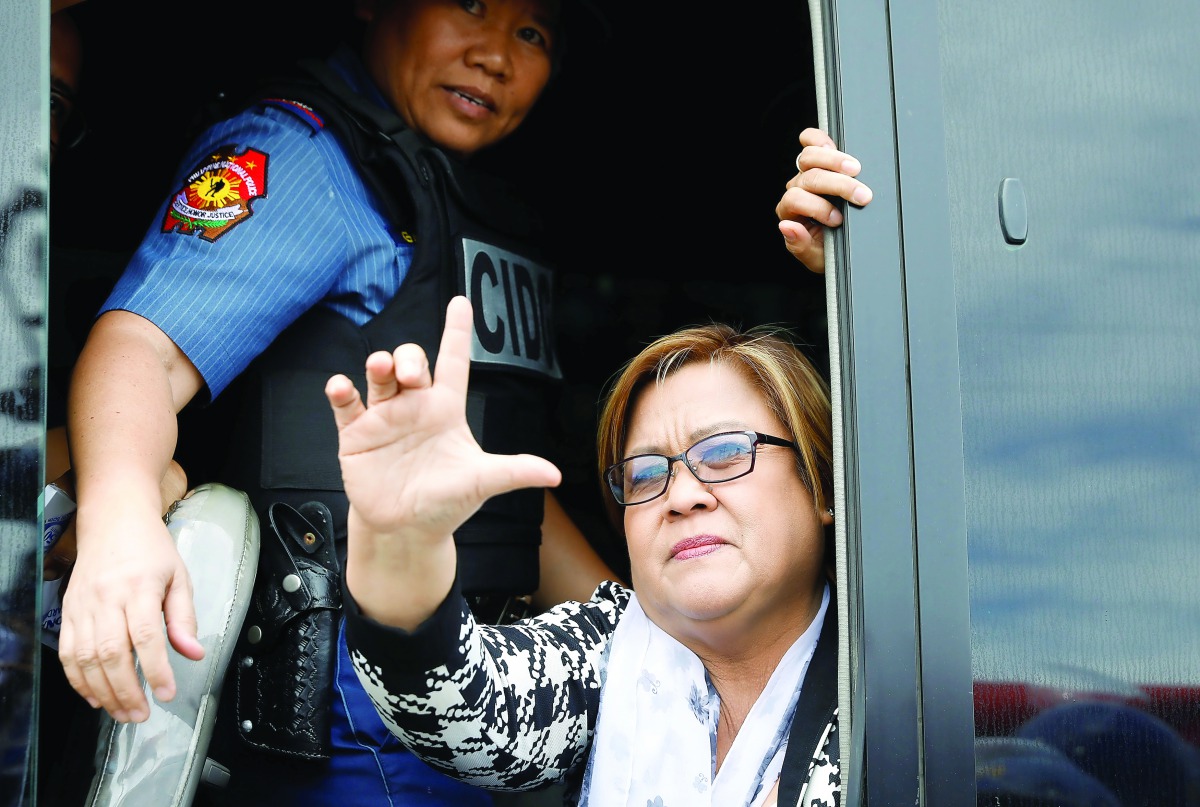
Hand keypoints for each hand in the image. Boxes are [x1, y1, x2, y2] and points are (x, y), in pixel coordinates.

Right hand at [58, 506, 203, 722]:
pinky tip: (95, 696)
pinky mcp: (67, 612)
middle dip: (126, 690)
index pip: (146, 636)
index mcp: (140, 587)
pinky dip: (78, 680)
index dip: (156, 669)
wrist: (113, 523)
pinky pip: (67, 653)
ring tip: (122, 712)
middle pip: (111, 653)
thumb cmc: (151, 551)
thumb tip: (193, 653)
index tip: (167, 694)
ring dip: (103, 692)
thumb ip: (184, 618)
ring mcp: (82, 606)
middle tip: (142, 714)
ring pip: (86, 658)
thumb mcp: (179, 577)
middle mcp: (107, 598)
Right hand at [327, 297, 560, 623]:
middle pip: (412, 361)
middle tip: (411, 375)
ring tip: (381, 369)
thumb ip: (514, 471)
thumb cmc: (447, 501)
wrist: (408, 529)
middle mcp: (415, 406)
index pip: (453, 360)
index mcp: (446, 409)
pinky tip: (341, 387)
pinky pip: (346, 403)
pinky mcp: (356, 434)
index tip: (461, 302)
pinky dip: (340, 391)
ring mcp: (384, 417)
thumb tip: (555, 474)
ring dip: (379, 364)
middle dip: (409, 356)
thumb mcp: (482, 481)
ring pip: (379, 374)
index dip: (456, 331)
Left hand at [776, 127, 873, 272]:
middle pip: (809, 177)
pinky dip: (821, 139)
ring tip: (855, 169)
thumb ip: (799, 245)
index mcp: (790, 213)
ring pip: (809, 156)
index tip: (838, 219)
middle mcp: (796, 190)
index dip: (818, 208)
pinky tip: (837, 147)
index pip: (796, 200)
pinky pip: (812, 141)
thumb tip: (787, 227)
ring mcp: (806, 173)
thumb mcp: (815, 257)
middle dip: (838, 185)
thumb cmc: (826, 250)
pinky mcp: (819, 160)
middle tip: (861, 195)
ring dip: (834, 160)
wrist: (839, 246)